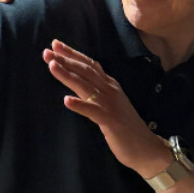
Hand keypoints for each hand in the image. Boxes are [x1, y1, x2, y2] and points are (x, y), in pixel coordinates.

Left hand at [43, 39, 172, 178]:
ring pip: (86, 86)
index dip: (73, 54)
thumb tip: (80, 84)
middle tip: (47, 51)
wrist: (146, 148)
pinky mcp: (110, 121)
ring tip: (52, 65)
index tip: (55, 44)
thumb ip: (98, 93)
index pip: (89, 65)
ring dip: (68, 75)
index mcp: (110, 85)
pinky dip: (79, 105)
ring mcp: (110, 105)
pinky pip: (92, 111)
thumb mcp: (111, 104)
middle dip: (65, 59)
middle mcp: (110, 90)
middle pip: (85, 70)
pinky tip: (66, 101)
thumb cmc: (126, 128)